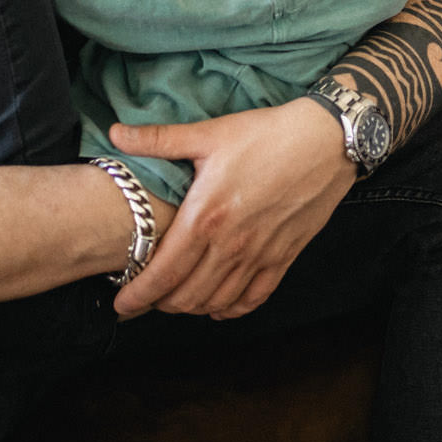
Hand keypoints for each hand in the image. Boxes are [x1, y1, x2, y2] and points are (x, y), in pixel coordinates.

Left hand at [108, 99, 353, 319]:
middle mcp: (231, 244)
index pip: (163, 273)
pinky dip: (231, 309)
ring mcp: (259, 254)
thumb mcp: (210, 133)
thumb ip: (158, 139)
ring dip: (192, 307)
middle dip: (159, 304)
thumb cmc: (267, 134)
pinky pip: (254, 298)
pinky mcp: (284, 256)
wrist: (326, 140)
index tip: (121, 305)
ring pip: (217, 301)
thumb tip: (115, 133)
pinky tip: (219, 305)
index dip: (138, 296)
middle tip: (145, 299)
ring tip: (176, 300)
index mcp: (205, 217)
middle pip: (186, 295)